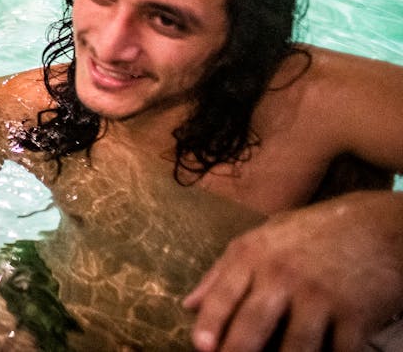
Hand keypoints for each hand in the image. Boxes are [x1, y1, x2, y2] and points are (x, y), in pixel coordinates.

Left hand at [184, 193, 402, 351]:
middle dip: (238, 351)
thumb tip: (188, 304)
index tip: (201, 347)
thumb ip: (222, 272)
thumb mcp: (261, 239)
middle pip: (254, 324)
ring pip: (296, 347)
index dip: (211, 323)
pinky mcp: (355, 314)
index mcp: (253, 256)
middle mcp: (283, 275)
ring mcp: (320, 295)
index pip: (224, 295)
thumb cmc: (311, 233)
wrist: (375, 225)